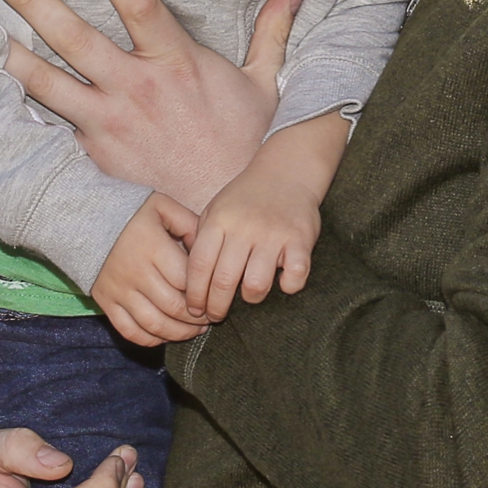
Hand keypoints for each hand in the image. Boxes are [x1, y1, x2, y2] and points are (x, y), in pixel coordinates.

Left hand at [0, 0, 304, 211]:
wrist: (221, 216)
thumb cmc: (241, 145)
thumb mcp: (262, 83)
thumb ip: (273, 30)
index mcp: (176, 63)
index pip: (139, 3)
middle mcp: (136, 90)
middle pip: (76, 38)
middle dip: (36, 2)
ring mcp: (110, 124)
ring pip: (49, 83)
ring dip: (13, 53)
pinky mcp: (94, 155)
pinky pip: (51, 125)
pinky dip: (22, 106)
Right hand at [91, 192, 205, 345]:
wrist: (86, 220)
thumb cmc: (131, 213)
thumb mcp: (162, 207)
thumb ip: (189, 223)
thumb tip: (208, 250)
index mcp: (153, 247)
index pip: (186, 280)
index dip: (204, 293)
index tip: (215, 296)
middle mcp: (136, 272)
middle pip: (173, 306)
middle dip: (197, 317)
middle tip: (211, 318)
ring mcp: (119, 290)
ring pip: (154, 324)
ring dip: (179, 333)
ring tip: (195, 330)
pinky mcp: (106, 302)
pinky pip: (129, 331)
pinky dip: (150, 339)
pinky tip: (166, 336)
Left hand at [185, 110, 350, 321]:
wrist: (287, 171)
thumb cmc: (246, 198)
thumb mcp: (215, 209)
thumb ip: (201, 240)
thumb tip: (186, 282)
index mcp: (219, 221)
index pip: (199, 266)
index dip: (194, 295)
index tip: (195, 310)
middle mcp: (245, 228)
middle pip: (224, 281)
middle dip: (217, 307)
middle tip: (216, 316)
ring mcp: (273, 234)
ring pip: (256, 285)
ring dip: (250, 298)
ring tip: (248, 296)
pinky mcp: (300, 239)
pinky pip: (294, 276)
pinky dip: (288, 286)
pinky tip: (282, 283)